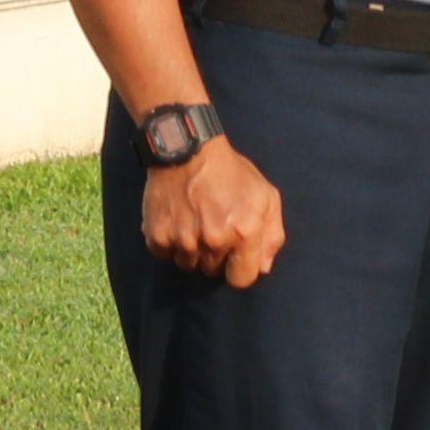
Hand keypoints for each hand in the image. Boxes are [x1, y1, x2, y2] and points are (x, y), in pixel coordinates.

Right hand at [142, 133, 286, 287]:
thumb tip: (262, 268)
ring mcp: (183, 240)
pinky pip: (165, 255)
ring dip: (192, 252)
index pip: (242, 279)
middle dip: (216, 258)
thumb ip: (272, 235)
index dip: (240, 270)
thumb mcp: (266, 196)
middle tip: (214, 230)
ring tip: (195, 223)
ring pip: (188, 265)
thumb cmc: (232, 173)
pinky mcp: (157, 236)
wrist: (187, 150)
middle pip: (213, 272)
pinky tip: (178, 221)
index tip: (236, 257)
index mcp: (243, 232)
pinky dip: (170, 243)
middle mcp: (213, 241)